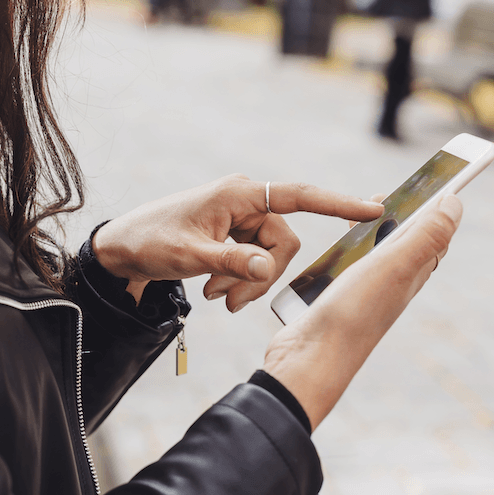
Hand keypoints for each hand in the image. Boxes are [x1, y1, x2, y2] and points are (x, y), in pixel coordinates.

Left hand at [92, 174, 383, 311]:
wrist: (121, 250)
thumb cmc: (150, 242)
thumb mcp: (190, 256)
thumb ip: (232, 262)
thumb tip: (266, 268)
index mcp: (237, 192)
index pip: (298, 196)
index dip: (337, 204)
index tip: (372, 209)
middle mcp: (244, 199)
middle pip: (284, 242)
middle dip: (261, 276)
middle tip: (228, 302)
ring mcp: (240, 218)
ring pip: (270, 257)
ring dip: (248, 283)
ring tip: (216, 298)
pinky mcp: (234, 235)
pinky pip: (256, 261)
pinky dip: (240, 281)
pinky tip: (215, 292)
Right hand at [263, 195, 462, 429]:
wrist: (310, 360)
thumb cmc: (353, 314)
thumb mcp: (393, 267)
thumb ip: (425, 236)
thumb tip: (456, 203)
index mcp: (412, 274)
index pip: (435, 234)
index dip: (436, 206)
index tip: (432, 179)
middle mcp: (393, 285)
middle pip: (406, 243)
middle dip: (401, 216)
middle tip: (382, 197)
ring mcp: (364, 295)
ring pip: (375, 257)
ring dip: (371, 235)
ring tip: (356, 219)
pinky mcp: (337, 301)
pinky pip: (347, 272)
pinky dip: (344, 256)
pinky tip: (330, 255)